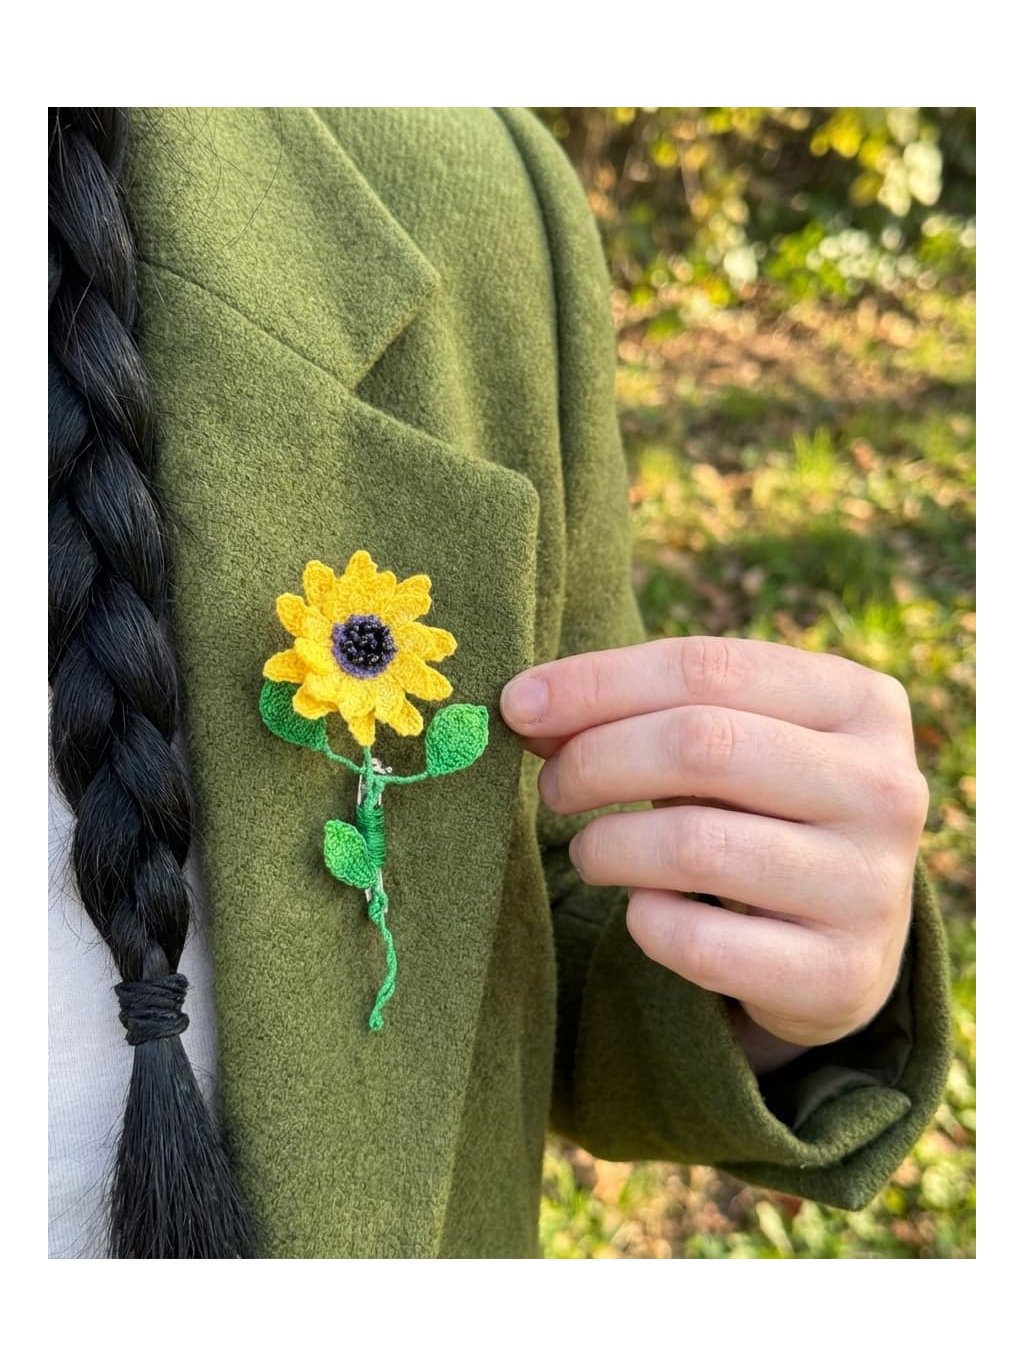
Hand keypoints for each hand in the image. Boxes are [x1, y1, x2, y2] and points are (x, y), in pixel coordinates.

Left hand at [500, 637, 928, 1060]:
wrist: (841, 940)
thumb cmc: (760, 810)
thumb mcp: (725, 742)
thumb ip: (638, 712)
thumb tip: (526, 708)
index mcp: (860, 702)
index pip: (705, 667)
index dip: (596, 683)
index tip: (517, 704)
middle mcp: (884, 787)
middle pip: (699, 744)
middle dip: (595, 762)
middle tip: (552, 788)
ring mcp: (872, 886)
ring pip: (694, 845)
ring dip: (607, 846)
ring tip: (591, 851)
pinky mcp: (842, 975)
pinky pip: (699, 941)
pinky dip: (645, 922)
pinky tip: (644, 910)